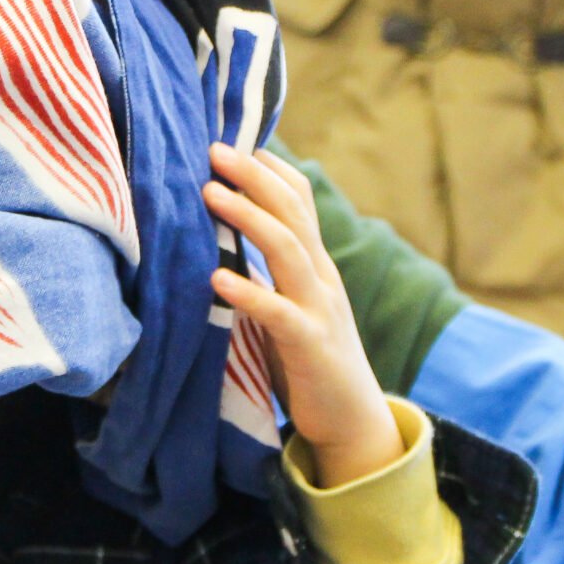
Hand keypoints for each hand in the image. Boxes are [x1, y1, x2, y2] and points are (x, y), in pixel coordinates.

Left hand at [204, 144, 404, 486]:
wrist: (352, 423)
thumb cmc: (309, 363)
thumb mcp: (290, 307)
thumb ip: (269, 274)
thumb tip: (223, 241)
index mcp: (315, 266)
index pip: (299, 200)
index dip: (268, 167)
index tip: (232, 140)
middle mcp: (321, 278)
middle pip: (293, 212)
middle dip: (254, 176)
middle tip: (214, 148)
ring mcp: (319, 310)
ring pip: (289, 250)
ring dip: (249, 218)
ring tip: (210, 193)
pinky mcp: (311, 347)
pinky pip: (279, 314)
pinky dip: (249, 293)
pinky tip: (218, 279)